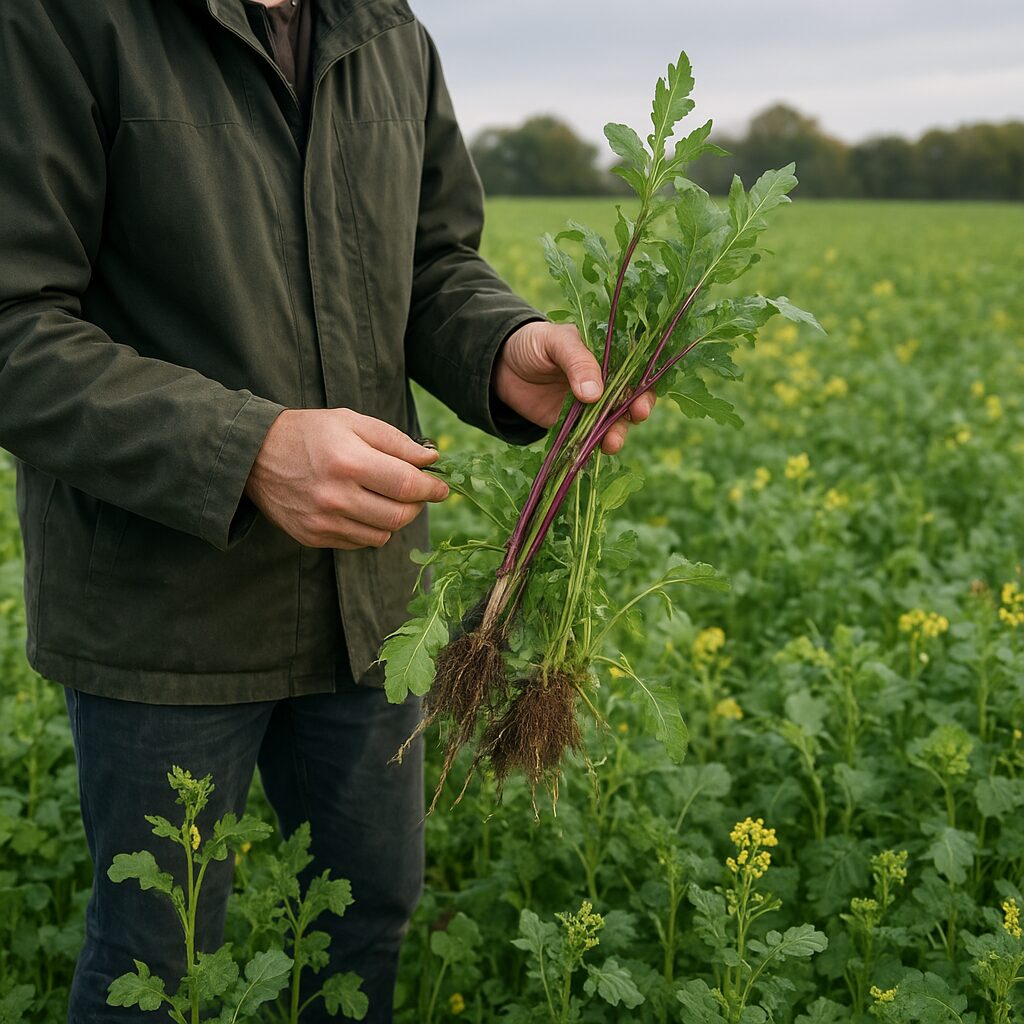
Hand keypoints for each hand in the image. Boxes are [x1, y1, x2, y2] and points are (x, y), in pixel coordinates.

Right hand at [244, 408, 448, 548]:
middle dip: (417, 505)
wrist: (254, 456)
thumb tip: (430, 460)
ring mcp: (323, 521)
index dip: (431, 488)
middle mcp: (335, 496)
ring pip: (383, 534)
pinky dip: (371, 528)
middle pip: (398, 515)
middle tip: (417, 492)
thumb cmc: (310, 433)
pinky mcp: (313, 537)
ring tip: (386, 497)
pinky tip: (362, 508)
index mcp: (348, 462)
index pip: (406, 485)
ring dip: (394, 518)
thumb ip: (395, 441)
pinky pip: (360, 542)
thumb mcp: (352, 421)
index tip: (442, 487)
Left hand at [492, 321, 654, 454]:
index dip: (644, 387)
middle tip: (635, 418)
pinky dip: (590, 447)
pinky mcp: (572, 425)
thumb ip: (577, 363)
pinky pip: (586, 438)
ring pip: (611, 423)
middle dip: (635, 412)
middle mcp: (604, 383)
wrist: (500, 365)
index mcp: (607, 357)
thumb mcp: (555, 342)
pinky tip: (591, 454)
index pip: (636, 372)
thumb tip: (595, 395)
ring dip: (615, 434)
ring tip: (611, 443)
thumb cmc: (532, 343)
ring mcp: (589, 407)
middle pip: (628, 401)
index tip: (642, 400)